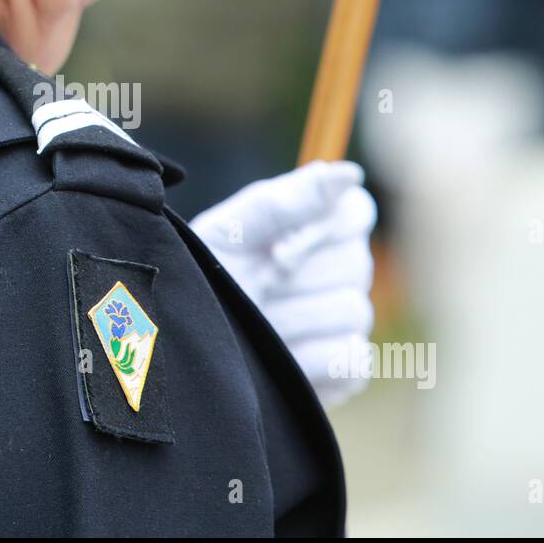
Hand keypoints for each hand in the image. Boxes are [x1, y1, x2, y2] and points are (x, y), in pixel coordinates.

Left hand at [189, 161, 376, 407]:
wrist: (185, 338)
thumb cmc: (208, 275)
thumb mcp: (232, 232)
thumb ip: (287, 201)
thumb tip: (348, 175)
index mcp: (319, 225)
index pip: (358, 213)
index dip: (321, 231)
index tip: (277, 247)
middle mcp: (343, 269)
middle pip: (355, 264)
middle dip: (293, 279)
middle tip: (256, 286)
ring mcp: (348, 319)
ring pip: (352, 311)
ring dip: (291, 319)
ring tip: (257, 322)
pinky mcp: (346, 367)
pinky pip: (349, 358)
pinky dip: (305, 357)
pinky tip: (275, 354)